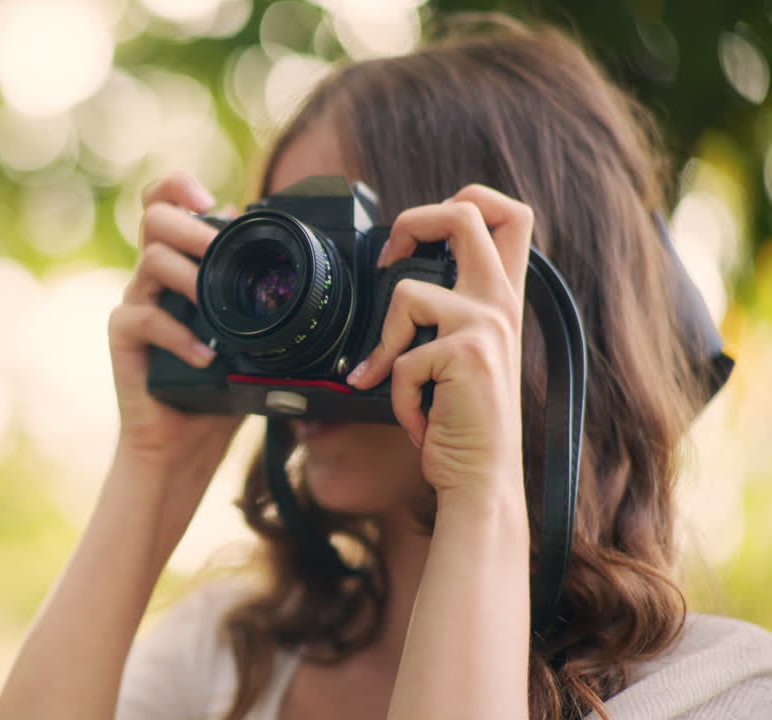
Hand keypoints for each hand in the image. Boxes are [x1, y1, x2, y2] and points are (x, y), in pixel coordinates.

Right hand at [108, 171, 242, 476]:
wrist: (182, 444)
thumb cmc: (220, 387)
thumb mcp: (251, 335)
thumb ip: (258, 293)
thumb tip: (299, 259)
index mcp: (181, 265)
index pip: (164, 203)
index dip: (179, 187)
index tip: (207, 199)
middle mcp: (153, 278)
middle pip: (154, 218)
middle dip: (191, 226)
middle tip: (215, 250)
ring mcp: (136, 305)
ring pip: (150, 260)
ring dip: (190, 277)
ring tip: (213, 308)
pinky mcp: (123, 339)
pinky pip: (142, 317)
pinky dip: (178, 333)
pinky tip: (204, 356)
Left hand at [345, 184, 530, 500]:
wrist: (481, 480)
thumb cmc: (462, 423)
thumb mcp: (459, 357)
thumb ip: (444, 316)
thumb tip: (394, 278)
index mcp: (501, 300)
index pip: (510, 215)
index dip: (465, 200)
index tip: (421, 239)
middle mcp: (501, 305)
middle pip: (467, 212)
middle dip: (413, 221)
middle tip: (389, 261)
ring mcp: (487, 326)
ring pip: (407, 293)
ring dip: (387, 347)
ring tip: (404, 387)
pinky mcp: (466, 355)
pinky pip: (400, 359)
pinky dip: (398, 397)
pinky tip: (419, 419)